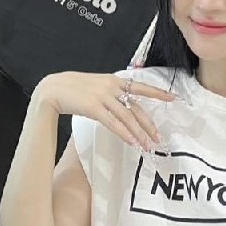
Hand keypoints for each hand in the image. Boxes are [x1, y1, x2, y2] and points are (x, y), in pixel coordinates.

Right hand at [34, 71, 176, 150]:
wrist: (53, 88)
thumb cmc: (73, 88)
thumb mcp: (96, 85)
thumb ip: (111, 92)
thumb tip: (124, 104)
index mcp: (114, 80)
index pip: (141, 87)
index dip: (157, 93)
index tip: (173, 98)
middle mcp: (112, 87)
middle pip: (136, 108)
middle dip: (148, 125)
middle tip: (158, 138)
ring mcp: (103, 97)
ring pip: (128, 118)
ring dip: (138, 134)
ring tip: (147, 146)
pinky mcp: (94, 108)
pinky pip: (113, 123)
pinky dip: (124, 134)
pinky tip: (132, 142)